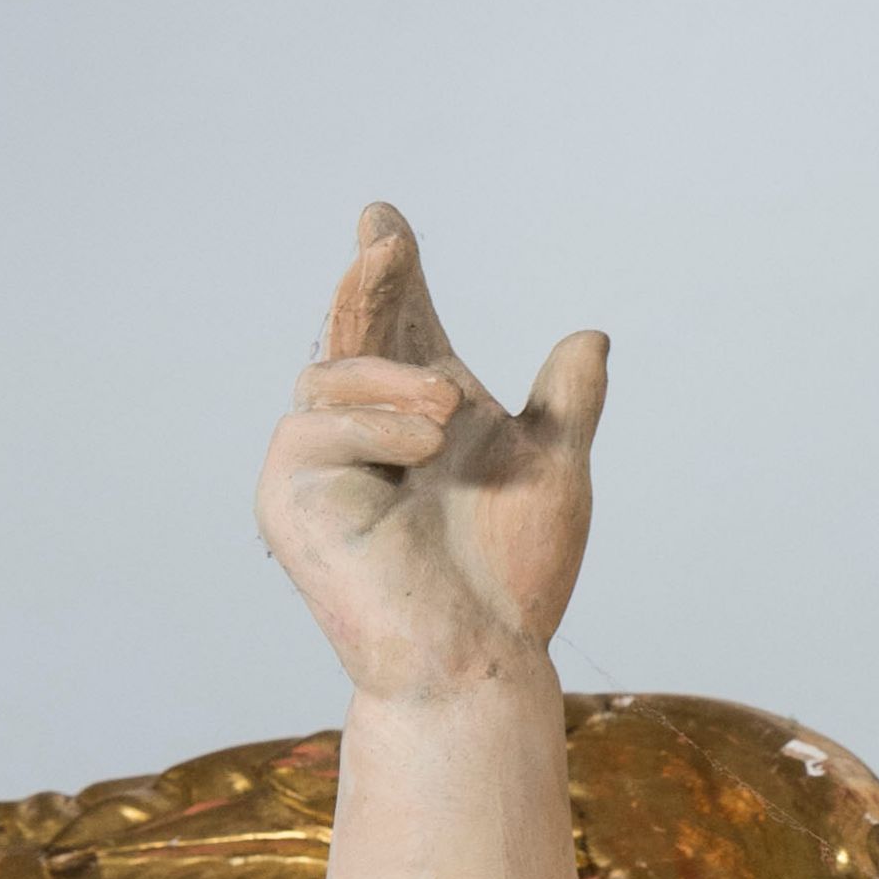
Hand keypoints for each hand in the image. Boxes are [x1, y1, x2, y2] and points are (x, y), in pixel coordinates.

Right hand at [255, 203, 606, 700]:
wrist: (480, 658)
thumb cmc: (512, 580)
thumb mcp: (554, 473)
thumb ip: (567, 405)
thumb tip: (590, 337)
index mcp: (419, 410)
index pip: (399, 323)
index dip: (389, 270)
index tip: (385, 220)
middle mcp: (364, 426)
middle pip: (355, 329)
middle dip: (368, 281)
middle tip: (385, 237)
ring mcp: (319, 461)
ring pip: (331, 372)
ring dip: (392, 380)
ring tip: (449, 413)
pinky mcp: (288, 495)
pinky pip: (311, 426)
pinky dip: (371, 426)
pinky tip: (422, 443)